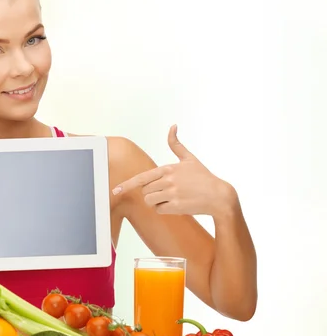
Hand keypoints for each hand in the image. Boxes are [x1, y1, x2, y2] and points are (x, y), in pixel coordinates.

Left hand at [112, 125, 230, 216]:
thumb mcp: (189, 159)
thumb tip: (173, 126)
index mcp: (168, 168)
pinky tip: (176, 205)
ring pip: (150, 201)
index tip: (115, 190)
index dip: (127, 185)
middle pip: (145, 191)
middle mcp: (168, 180)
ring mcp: (172, 194)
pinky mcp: (177, 206)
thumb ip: (176, 144)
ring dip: (156, 202)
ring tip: (171, 198)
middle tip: (167, 192)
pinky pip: (159, 210)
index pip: (142, 178)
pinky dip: (164, 209)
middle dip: (152, 193)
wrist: (219, 196)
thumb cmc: (203, 177)